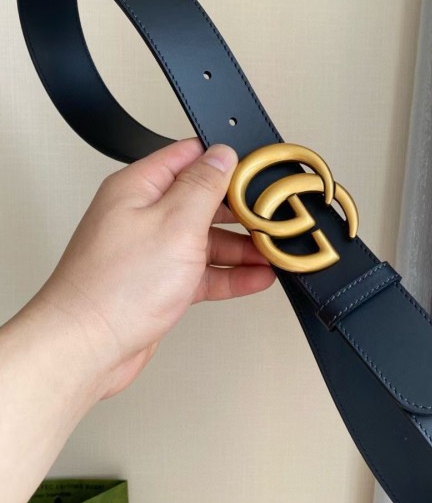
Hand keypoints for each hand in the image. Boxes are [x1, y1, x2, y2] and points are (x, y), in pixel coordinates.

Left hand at [26, 138, 274, 398]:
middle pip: (202, 201)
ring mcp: (153, 251)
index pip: (189, 158)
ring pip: (206, 240)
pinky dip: (230, 275)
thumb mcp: (175, 223)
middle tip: (270, 218)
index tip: (256, 173)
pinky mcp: (161, 283)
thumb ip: (203, 186)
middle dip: (239, 211)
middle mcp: (144, 216)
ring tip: (271, 254)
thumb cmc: (117, 287)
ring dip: (240, 248)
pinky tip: (256, 278)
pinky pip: (203, 272)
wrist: (89, 347)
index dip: (225, 162)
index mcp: (139, 188)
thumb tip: (222, 155)